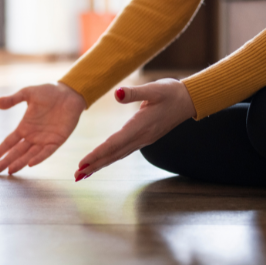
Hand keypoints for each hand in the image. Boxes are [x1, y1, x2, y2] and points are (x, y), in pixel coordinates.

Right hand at [0, 83, 86, 173]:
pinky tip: (30, 164)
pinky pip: (46, 152)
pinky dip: (39, 158)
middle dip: (6, 161)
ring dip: (20, 163)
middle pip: (16, 152)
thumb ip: (12, 100)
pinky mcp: (57, 140)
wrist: (69, 92)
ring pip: (29, 155)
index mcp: (24, 127)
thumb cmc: (49, 92)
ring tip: (9, 171)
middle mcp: (33, 136)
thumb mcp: (27, 94)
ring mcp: (44, 140)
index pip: (8, 143)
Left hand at [74, 78, 195, 180]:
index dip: (98, 153)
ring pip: (118, 155)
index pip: (114, 143)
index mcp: (140, 126)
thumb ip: (134, 92)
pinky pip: (123, 152)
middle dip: (94, 165)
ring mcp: (143, 140)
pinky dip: (109, 159)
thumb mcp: (153, 88)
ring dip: (100, 165)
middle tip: (76, 176)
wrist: (188, 100)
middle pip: (114, 154)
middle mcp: (141, 137)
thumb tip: (117, 93)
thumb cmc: (171, 92)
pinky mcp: (144, 139)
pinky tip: (100, 163)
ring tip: (83, 174)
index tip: (83, 163)